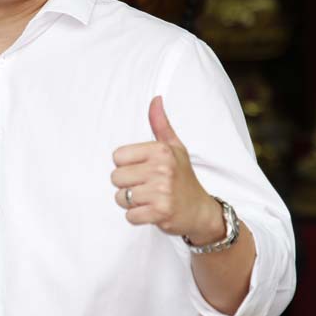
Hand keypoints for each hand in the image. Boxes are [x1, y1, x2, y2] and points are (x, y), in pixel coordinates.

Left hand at [111, 95, 224, 243]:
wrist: (200, 210)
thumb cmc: (183, 177)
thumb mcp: (175, 147)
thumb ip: (160, 124)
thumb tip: (155, 99)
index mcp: (161, 150)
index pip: (117, 156)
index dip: (126, 166)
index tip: (143, 170)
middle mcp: (162, 168)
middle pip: (115, 178)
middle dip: (127, 185)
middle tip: (147, 187)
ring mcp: (162, 191)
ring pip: (120, 197)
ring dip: (131, 202)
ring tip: (149, 199)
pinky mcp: (160, 212)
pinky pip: (130, 216)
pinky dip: (137, 217)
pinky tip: (151, 211)